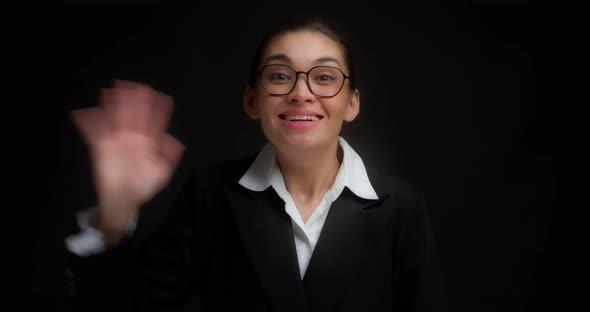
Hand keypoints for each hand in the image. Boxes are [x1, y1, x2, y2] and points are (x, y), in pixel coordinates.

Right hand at [70, 80, 184, 244]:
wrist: (125, 199)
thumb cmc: (144, 185)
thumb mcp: (161, 171)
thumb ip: (168, 155)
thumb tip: (175, 141)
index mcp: (148, 141)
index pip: (154, 121)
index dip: (157, 109)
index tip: (160, 96)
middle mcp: (133, 137)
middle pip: (134, 115)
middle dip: (135, 101)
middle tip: (136, 87)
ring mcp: (117, 141)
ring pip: (115, 118)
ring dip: (114, 105)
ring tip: (112, 90)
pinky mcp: (102, 148)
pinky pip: (94, 133)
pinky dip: (88, 122)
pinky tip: (84, 112)